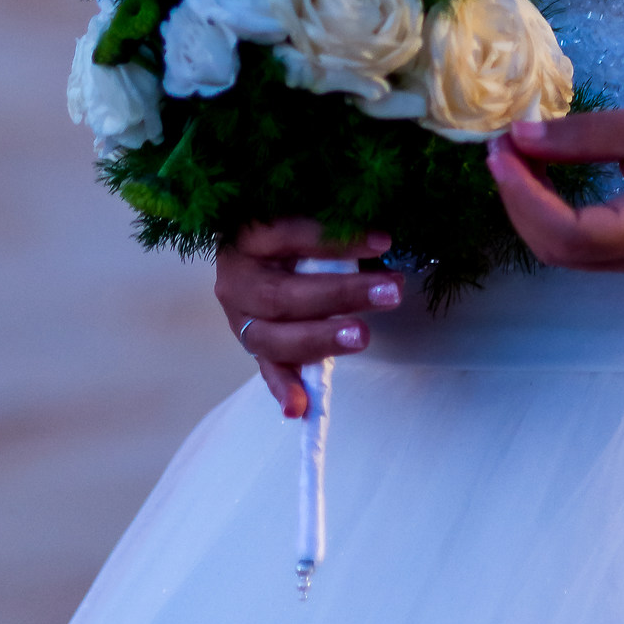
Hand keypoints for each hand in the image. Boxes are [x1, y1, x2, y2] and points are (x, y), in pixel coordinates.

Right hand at [215, 220, 402, 416]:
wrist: (251, 251)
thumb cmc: (288, 229)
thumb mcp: (304, 215)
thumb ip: (332, 226)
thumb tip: (381, 242)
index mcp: (245, 236)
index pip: (288, 235)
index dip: (335, 241)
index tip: (383, 242)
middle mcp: (235, 280)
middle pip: (281, 294)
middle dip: (339, 295)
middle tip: (388, 292)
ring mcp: (240, 319)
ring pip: (272, 338)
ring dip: (320, 339)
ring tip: (363, 336)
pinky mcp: (254, 347)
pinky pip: (268, 371)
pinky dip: (284, 389)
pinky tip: (301, 408)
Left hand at [486, 96, 623, 273]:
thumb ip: (583, 135)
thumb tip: (519, 137)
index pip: (566, 231)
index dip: (523, 195)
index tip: (501, 149)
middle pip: (558, 249)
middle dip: (519, 200)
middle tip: (501, 146)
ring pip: (567, 251)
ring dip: (532, 206)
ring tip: (515, 154)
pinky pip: (584, 242)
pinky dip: (554, 211)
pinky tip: (543, 172)